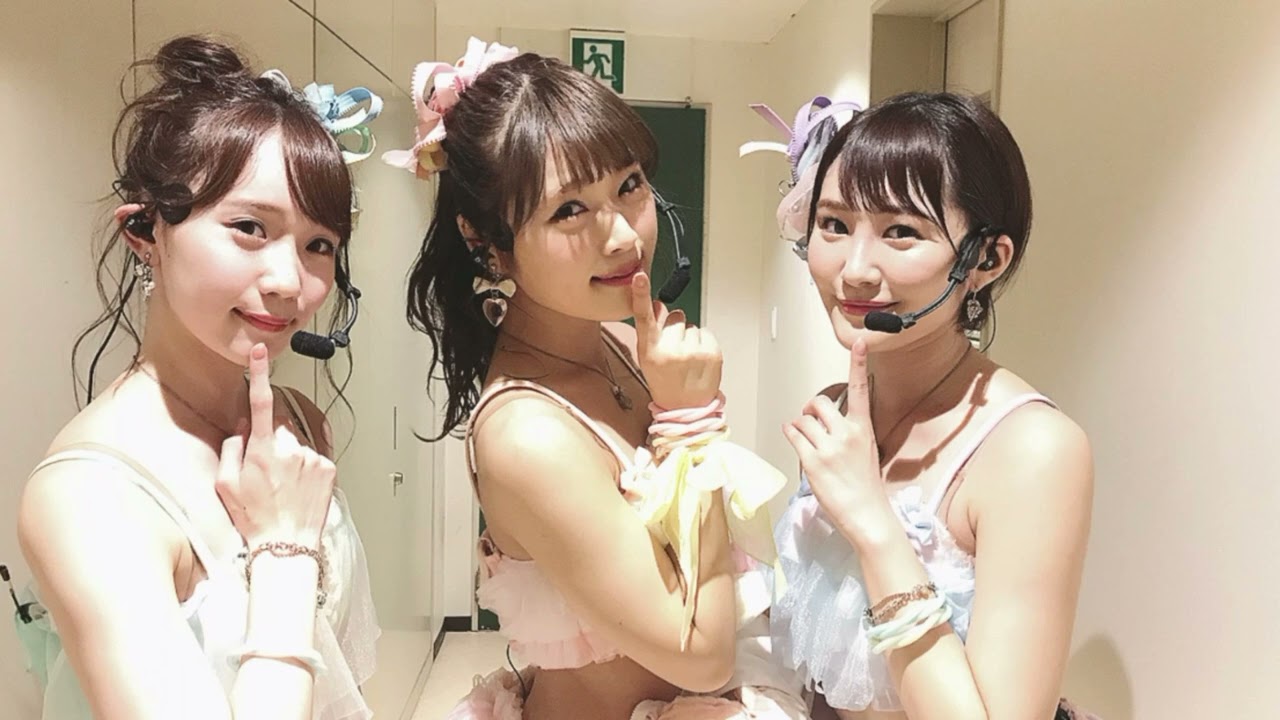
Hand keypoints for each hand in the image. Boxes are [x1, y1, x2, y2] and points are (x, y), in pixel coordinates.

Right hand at [216, 343, 334, 548]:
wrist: (286, 545)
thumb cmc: (253, 519)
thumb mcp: (225, 484)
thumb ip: (232, 447)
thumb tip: (244, 426)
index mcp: (263, 450)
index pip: (260, 402)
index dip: (259, 374)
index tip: (259, 353)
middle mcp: (291, 448)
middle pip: (282, 421)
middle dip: (272, 431)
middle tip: (264, 463)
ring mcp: (313, 456)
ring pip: (299, 436)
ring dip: (290, 447)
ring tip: (282, 480)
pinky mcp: (329, 466)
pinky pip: (316, 449)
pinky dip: (306, 458)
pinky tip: (298, 479)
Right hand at [630, 272, 721, 409]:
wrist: (686, 408)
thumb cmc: (664, 381)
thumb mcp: (648, 358)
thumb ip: (651, 331)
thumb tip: (657, 304)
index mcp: (651, 351)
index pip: (644, 317)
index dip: (641, 295)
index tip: (640, 277)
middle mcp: (671, 350)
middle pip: (676, 316)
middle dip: (676, 328)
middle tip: (675, 350)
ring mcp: (694, 351)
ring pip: (693, 325)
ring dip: (691, 337)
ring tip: (688, 358)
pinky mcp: (712, 353)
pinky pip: (706, 332)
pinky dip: (703, 343)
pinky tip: (699, 359)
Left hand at [783, 338, 885, 525]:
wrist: (867, 514)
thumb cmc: (866, 486)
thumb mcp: (866, 451)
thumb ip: (849, 432)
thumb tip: (825, 422)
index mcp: (863, 428)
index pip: (860, 390)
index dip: (859, 363)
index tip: (858, 341)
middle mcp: (847, 433)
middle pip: (820, 402)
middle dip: (810, 408)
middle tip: (809, 418)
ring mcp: (829, 447)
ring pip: (802, 419)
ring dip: (799, 426)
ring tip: (805, 439)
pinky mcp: (812, 461)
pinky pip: (793, 435)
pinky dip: (790, 434)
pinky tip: (794, 439)